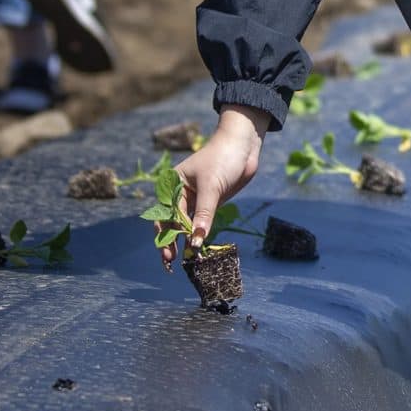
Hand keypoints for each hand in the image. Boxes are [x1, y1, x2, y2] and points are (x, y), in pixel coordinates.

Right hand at [157, 105, 264, 267]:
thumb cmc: (223, 158)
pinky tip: (200, 248)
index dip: (166, 235)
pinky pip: (201, 223)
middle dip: (172, 242)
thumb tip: (196, 241)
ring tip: (188, 260)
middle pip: (173, 222)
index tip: (169, 254)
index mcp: (173, 185)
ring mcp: (195, 200)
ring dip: (187, 241)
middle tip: (172, 263)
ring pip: (187, 225)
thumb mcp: (211, 186)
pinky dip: (200, 235)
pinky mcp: (210, 204)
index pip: (166, 215)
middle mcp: (181, 194)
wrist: (244, 146)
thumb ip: (204, 214)